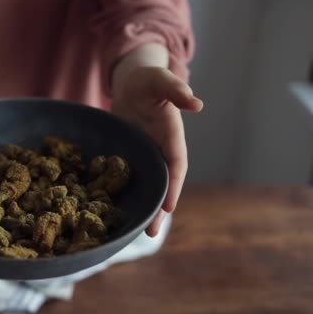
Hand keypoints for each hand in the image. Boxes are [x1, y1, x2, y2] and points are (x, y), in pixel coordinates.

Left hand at [112, 66, 202, 236]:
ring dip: (144, 207)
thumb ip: (174, 89)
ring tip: (138, 234)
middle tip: (152, 234)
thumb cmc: (147, 79)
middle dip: (159, 208)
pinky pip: (131, 178)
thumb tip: (196, 104)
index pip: (176, 164)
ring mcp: (146, 155)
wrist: (132, 83)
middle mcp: (161, 149)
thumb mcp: (159, 79)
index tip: (169, 207)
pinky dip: (128, 194)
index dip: (173, 186)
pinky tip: (116, 212)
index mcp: (172, 134)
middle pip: (164, 183)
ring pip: (148, 185)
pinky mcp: (130, 156)